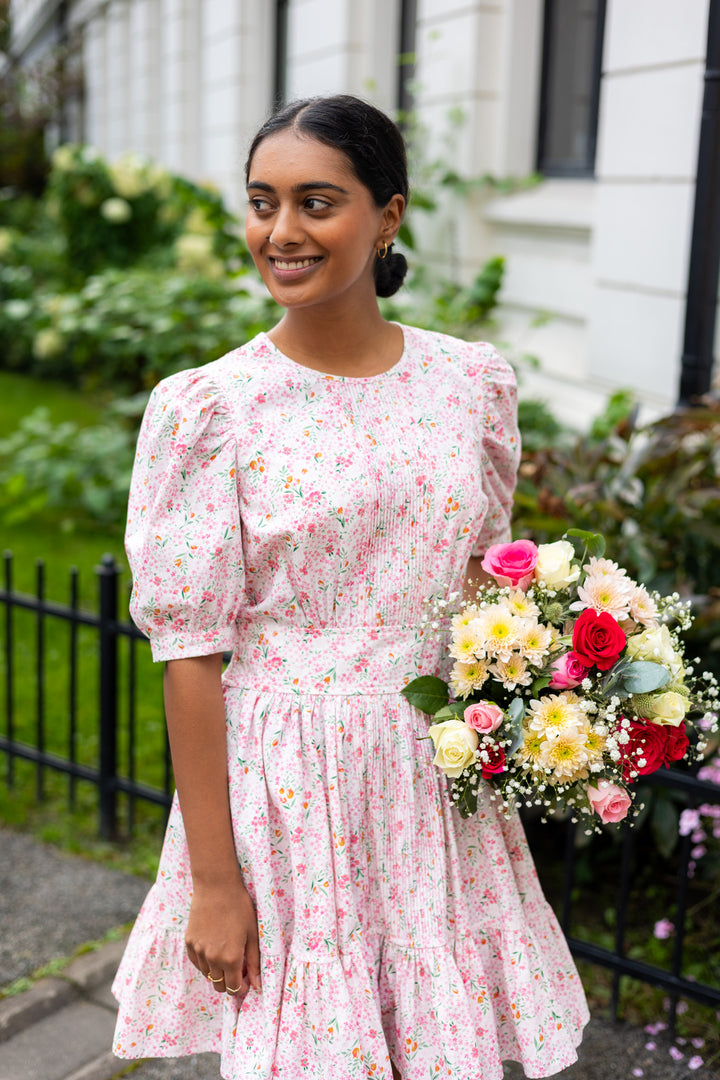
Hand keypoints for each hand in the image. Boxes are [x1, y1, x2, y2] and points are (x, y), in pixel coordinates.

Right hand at [185, 877, 261, 1006]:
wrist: (217, 887)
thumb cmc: (240, 907)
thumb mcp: (252, 934)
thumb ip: (254, 963)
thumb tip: (258, 986)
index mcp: (231, 959)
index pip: (233, 989)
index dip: (241, 987)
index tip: (246, 980)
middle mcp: (212, 959)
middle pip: (219, 986)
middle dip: (229, 982)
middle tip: (237, 968)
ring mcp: (198, 951)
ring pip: (207, 975)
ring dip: (217, 971)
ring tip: (226, 953)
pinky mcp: (189, 942)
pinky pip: (197, 962)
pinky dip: (205, 962)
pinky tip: (213, 948)